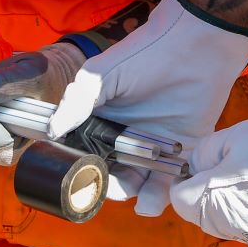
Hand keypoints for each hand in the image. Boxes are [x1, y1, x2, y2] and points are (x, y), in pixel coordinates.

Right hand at [51, 0, 247, 215]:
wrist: (195, 45)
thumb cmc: (145, 54)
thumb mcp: (102, 75)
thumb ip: (77, 102)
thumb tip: (52, 129)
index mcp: (102, 121)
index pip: (88, 154)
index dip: (84, 170)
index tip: (82, 179)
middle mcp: (126, 137)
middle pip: (115, 174)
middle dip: (113, 187)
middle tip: (114, 188)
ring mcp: (155, 145)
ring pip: (143, 183)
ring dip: (140, 197)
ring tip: (142, 201)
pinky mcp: (183, 150)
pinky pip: (172, 180)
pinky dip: (166, 194)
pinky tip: (159, 199)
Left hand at [170, 111, 247, 246]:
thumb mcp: (234, 138)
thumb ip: (205, 154)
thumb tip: (195, 167)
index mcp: (211, 204)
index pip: (180, 200)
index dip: (187, 182)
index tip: (202, 169)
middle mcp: (232, 232)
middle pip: (210, 216)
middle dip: (216, 195)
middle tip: (241, 170)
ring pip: (242, 227)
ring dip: (247, 210)